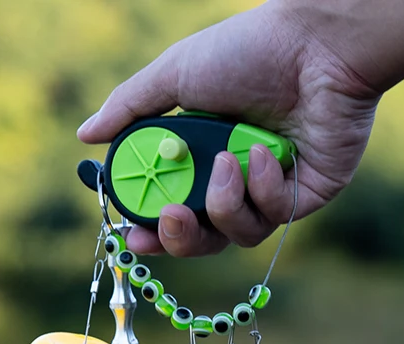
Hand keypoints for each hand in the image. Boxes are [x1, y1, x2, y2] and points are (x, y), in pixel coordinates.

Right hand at [77, 1, 379, 257]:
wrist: (317, 44)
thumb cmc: (250, 51)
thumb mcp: (176, 75)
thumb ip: (130, 109)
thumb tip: (85, 134)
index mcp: (203, 157)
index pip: (173, 210)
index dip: (153, 231)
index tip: (133, 235)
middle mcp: (236, 180)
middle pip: (202, 239)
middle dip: (182, 237)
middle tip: (173, 217)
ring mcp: (271, 190)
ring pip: (236, 234)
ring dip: (224, 204)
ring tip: (227, 162)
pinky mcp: (305, 195)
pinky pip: (272, 216)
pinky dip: (262, 187)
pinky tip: (267, 150)